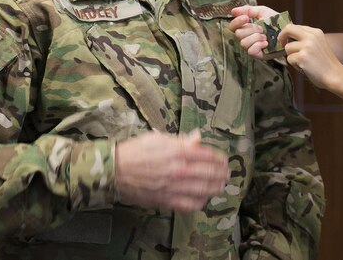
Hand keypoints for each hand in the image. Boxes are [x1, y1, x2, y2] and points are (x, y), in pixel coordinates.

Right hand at [114, 129, 228, 212]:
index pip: (207, 155)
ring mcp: (174, 187)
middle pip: (209, 174)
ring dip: (215, 188)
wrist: (116, 170)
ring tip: (220, 186)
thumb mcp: (159, 138)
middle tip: (226, 173)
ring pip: (203, 190)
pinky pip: (189, 205)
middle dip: (221, 173)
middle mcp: (179, 170)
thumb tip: (197, 137)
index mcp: (178, 152)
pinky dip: (200, 202)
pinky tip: (203, 199)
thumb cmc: (136, 151)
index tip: (224, 160)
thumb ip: (181, 140)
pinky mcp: (166, 200)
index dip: (219, 158)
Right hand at [229, 5, 278, 58]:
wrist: (289, 31)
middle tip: (261, 28)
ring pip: (243, 43)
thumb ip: (247, 10)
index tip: (246, 18)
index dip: (237, 22)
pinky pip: (251, 51)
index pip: (232, 26)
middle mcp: (247, 38)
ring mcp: (252, 47)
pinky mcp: (259, 55)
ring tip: (265, 36)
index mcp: (246, 28)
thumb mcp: (262, 11)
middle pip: (238, 34)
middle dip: (250, 29)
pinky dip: (258, 45)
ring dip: (255, 37)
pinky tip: (266, 43)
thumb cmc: (275, 21)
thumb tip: (232, 11)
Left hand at [279, 24, 342, 89]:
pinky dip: (294, 65)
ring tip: (302, 62)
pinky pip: (289, 59)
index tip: (285, 39)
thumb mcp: (319, 44)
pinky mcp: (302, 57)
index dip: (287, 32)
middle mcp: (311, 36)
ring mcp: (307, 46)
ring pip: (288, 48)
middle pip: (288, 29)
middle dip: (282, 36)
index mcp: (316, 32)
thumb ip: (307, 39)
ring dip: (292, 56)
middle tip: (281, 43)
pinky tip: (304, 68)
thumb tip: (289, 37)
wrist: (335, 75)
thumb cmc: (326, 63)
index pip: (295, 26)